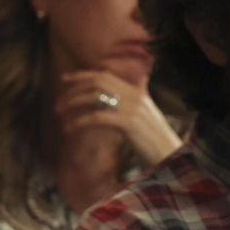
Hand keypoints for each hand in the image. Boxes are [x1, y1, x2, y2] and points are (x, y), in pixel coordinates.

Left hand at [55, 70, 181, 166]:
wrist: (171, 155)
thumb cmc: (156, 137)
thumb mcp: (149, 112)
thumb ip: (143, 93)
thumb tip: (144, 78)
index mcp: (138, 92)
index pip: (106, 75)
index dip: (83, 75)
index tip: (65, 78)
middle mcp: (135, 96)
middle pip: (98, 82)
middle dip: (74, 88)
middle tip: (59, 101)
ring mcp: (133, 108)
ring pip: (94, 96)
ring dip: (72, 104)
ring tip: (60, 114)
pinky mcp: (129, 123)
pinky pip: (96, 117)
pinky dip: (79, 122)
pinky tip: (69, 128)